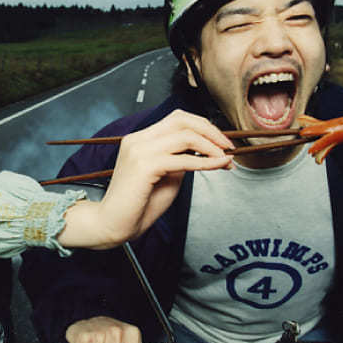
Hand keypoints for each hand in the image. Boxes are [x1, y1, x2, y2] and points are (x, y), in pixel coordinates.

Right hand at [59, 110, 233, 248]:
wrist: (114, 224)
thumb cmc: (139, 205)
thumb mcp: (166, 176)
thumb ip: (180, 159)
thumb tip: (204, 150)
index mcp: (140, 139)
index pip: (176, 118)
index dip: (203, 125)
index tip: (221, 141)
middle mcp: (138, 139)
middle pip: (182, 120)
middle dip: (210, 130)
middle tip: (228, 146)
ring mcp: (139, 151)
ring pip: (185, 136)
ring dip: (212, 145)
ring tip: (226, 158)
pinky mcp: (144, 166)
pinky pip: (184, 159)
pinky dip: (206, 162)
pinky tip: (219, 166)